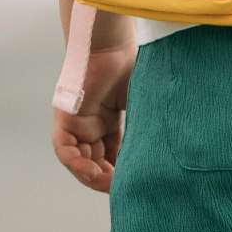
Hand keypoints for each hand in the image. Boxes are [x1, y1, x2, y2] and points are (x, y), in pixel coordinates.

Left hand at [51, 37, 134, 193]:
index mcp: (107, 120)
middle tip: (123, 189)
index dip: (121, 172)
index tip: (135, 182)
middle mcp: (90, 124)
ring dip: (92, 176)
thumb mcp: (142, 105)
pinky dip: (76, 163)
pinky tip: (91, 172)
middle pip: (95, 161)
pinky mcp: (65, 117)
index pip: (112, 155)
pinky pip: (64, 149)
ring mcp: (77, 121)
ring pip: (79, 159)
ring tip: (109, 184)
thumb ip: (147, 127)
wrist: (112, 42)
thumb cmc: (131, 64)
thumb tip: (167, 155)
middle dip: (108, 179)